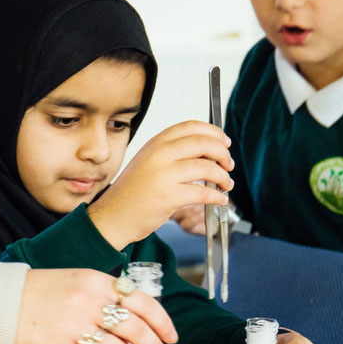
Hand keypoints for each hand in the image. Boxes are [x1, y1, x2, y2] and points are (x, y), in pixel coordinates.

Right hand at [14, 268, 178, 343]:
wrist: (3, 300)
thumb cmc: (42, 291)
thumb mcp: (79, 281)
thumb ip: (107, 297)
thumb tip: (136, 324)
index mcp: (96, 281)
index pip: (142, 302)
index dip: (162, 322)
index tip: (171, 337)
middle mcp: (88, 302)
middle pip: (135, 329)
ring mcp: (73, 326)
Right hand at [88, 120, 232, 249]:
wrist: (113, 216)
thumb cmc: (132, 192)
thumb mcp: (148, 162)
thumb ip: (172, 153)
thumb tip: (207, 151)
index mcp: (155, 143)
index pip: (191, 127)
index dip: (214, 132)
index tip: (224, 142)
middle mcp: (159, 154)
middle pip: (203, 143)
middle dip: (223, 153)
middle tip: (229, 164)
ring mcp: (164, 175)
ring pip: (207, 167)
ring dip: (223, 176)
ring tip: (226, 184)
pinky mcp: (169, 196)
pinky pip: (204, 192)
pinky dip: (217, 196)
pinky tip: (220, 199)